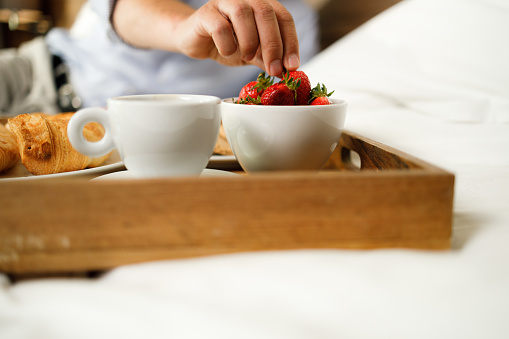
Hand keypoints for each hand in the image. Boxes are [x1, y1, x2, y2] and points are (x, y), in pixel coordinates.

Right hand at [112, 0, 299, 75]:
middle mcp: (246, 0)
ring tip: (247, 57)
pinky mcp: (206, 13)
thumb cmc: (227, 44)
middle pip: (266, 13)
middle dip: (273, 44)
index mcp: (262, 6)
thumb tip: (288, 71)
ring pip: (243, 14)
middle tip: (274, 69)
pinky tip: (227, 52)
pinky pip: (220, 26)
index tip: (292, 65)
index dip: (291, 42)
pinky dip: (227, 44)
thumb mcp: (253, 55)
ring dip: (250, 41)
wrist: (196, 41)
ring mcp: (225, 3)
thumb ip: (269, 59)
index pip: (284, 18)